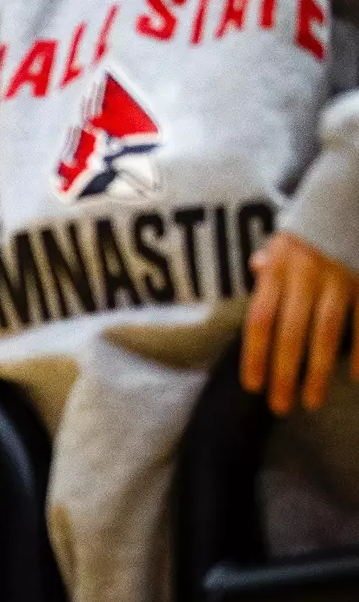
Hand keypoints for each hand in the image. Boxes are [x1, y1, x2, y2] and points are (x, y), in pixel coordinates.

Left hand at [242, 232, 358, 413]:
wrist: (346, 195)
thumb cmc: (312, 225)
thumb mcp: (283, 238)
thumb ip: (270, 261)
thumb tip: (254, 269)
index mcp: (277, 270)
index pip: (259, 320)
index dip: (254, 354)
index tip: (252, 386)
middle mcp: (304, 278)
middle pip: (290, 333)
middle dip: (284, 373)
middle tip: (280, 406)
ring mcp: (337, 281)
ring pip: (326, 332)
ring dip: (318, 370)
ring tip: (311, 401)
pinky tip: (357, 377)